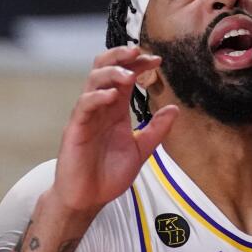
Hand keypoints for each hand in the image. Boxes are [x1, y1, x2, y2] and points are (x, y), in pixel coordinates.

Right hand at [51, 47, 176, 213]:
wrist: (87, 199)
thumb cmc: (108, 176)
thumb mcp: (140, 151)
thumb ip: (156, 130)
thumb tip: (175, 109)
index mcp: (115, 110)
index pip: (126, 76)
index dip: (139, 64)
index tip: (157, 60)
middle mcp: (100, 108)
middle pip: (105, 69)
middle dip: (120, 56)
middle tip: (139, 52)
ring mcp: (87, 117)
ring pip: (93, 81)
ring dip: (111, 73)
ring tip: (129, 75)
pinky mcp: (76, 129)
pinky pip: (84, 106)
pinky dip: (97, 97)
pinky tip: (111, 95)